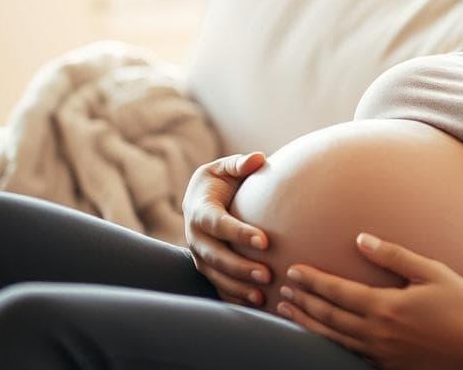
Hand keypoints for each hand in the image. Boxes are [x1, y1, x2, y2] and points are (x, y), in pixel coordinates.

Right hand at [182, 152, 271, 305]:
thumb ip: (240, 165)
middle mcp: (195, 237)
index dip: (239, 233)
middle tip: (267, 274)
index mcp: (200, 210)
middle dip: (240, 267)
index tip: (265, 240)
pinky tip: (254, 304)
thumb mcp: (225, 168)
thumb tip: (257, 158)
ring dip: (237, 287)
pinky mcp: (206, 268)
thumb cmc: (220, 181)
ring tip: (261, 295)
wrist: (201, 199)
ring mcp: (199, 255)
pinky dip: (233, 297)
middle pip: (215, 256)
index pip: (219, 224)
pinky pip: (217, 287)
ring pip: (215, 275)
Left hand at [277, 234, 462, 369]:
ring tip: (290, 313)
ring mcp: (381, 354)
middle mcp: (377, 333)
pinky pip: (352, 356)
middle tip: (283, 291)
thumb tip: (362, 239)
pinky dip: (331, 345)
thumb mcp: (432, 271)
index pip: (337, 292)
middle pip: (328, 318)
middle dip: (303, 303)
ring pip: (334, 340)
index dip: (313, 281)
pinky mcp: (390, 367)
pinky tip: (325, 338)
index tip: (294, 271)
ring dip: (309, 325)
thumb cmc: (462, 304)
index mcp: (385, 307)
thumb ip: (394, 255)